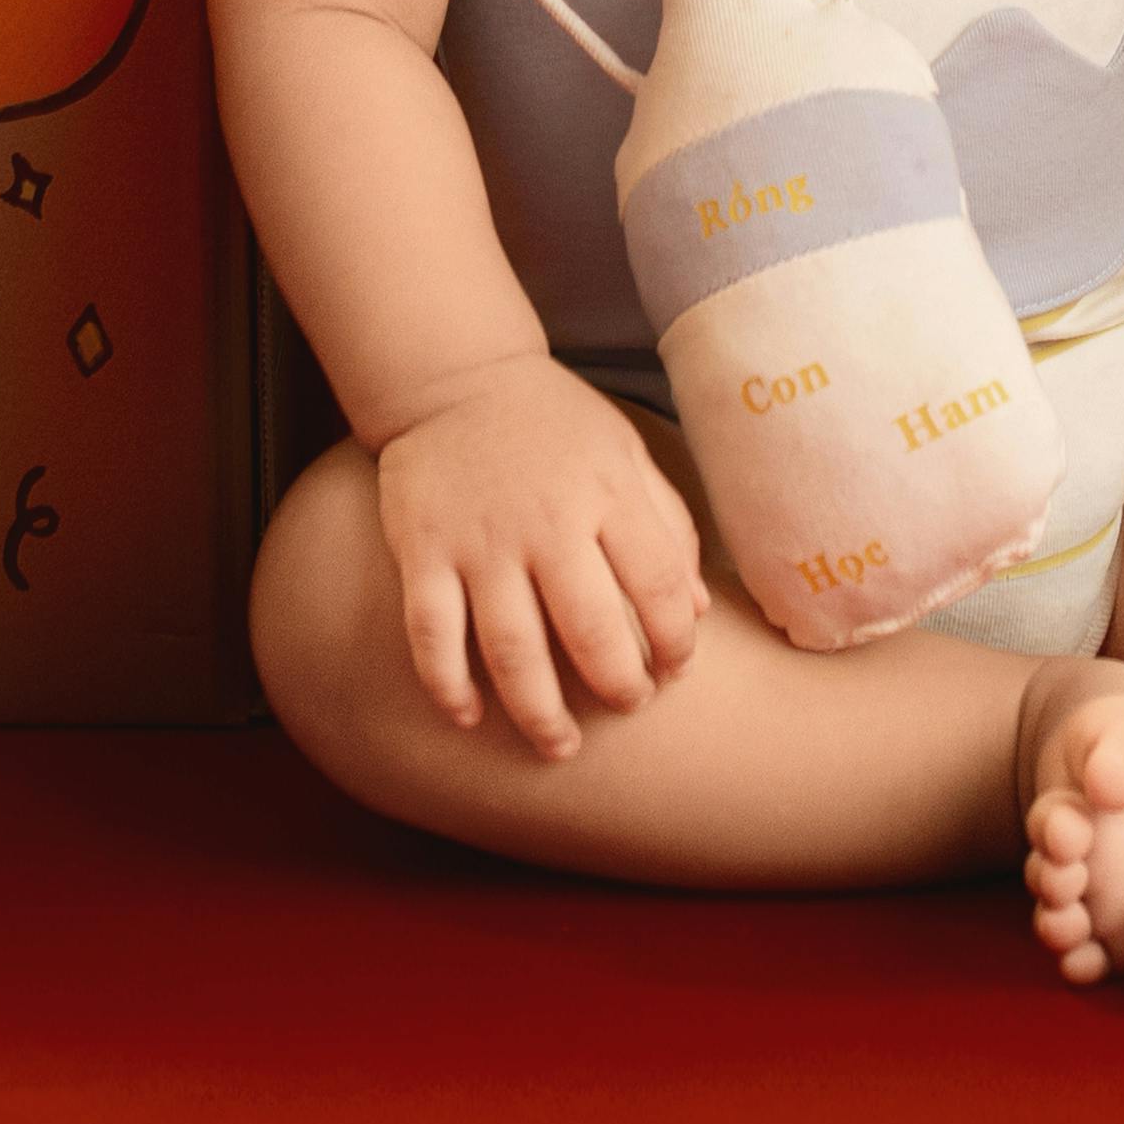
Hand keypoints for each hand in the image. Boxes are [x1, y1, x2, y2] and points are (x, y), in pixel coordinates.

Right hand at [368, 348, 703, 758]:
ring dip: (539, 711)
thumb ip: (667, 525)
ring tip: (560, 746)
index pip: (657, 586)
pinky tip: (471, 717)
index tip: (675, 671)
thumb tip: (700, 611)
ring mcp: (479, 540)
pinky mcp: (422, 550)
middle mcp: (546, 522)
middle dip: (617, 687)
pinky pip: (431, 634)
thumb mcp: (626, 453)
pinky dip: (448, 685)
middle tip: (626, 709)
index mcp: (606, 493)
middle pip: (589, 630)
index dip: (675, 642)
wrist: (456, 377)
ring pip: (511, 649)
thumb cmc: (554, 424)